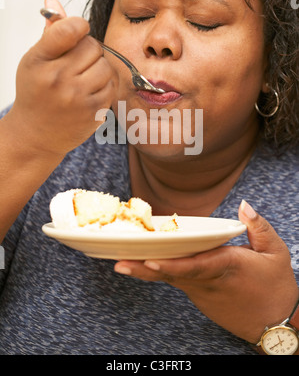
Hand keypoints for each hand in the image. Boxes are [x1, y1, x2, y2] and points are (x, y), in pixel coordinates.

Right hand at [7, 0, 115, 155]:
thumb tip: (53, 0)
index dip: (78, 26)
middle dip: (88, 49)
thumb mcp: (34, 61)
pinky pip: (112, 85)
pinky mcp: (93, 111)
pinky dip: (104, 85)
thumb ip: (49, 33)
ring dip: (99, 67)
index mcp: (39, 61)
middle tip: (77, 61)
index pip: (68, 29)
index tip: (77, 32)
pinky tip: (90, 90)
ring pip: (105, 66)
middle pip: (92, 46)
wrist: (36, 135)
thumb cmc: (36, 92)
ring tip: (84, 76)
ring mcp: (77, 97)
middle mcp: (57, 79)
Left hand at [114, 200, 298, 342]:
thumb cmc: (276, 286)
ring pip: (170, 280)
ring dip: (145, 272)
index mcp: (228, 266)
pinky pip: (176, 282)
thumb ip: (258, 227)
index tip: (152, 261)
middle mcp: (209, 281)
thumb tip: (243, 204)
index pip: (197, 266)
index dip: (173, 265)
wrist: (275, 323)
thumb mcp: (276, 252)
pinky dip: (159, 274)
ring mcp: (201, 292)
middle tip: (119, 263)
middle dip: (145, 269)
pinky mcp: (198, 296)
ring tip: (121, 264)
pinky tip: (141, 265)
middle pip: (174, 274)